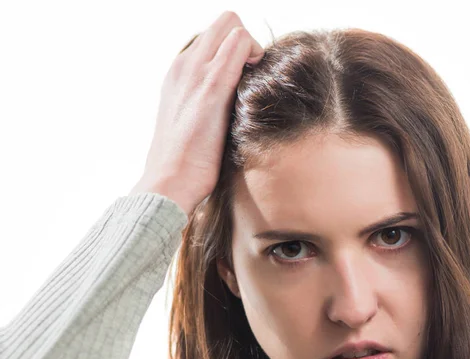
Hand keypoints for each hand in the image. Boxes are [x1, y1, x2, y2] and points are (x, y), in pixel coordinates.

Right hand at [129, 11, 264, 217]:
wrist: (169, 181)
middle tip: (253, 78)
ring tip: (253, 85)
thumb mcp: (192, 126)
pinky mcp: (212, 86)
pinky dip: (254, 55)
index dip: (234, 52)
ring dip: (252, 49)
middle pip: (224, 22)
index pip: (212, 38)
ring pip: (232, 24)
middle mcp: (184, 64)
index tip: (244, 80)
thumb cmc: (185, 165)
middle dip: (246, 44)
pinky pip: (239, 43)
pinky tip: (256, 86)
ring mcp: (195, 71)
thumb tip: (231, 109)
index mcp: (178, 74)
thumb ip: (207, 107)